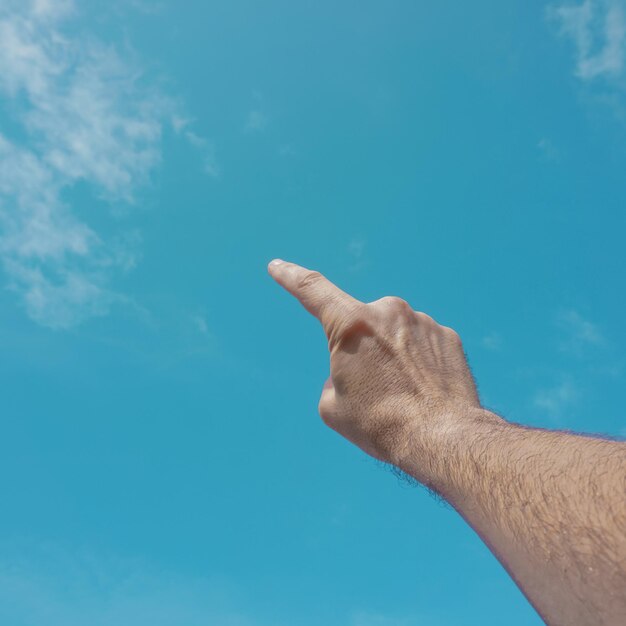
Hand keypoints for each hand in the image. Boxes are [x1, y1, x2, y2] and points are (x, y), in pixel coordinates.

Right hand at [268, 260, 483, 483]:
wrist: (442, 438)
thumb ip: (333, 377)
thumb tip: (354, 371)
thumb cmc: (380, 424)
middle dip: (361, 349)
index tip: (277, 266)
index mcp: (351, 324)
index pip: (312, 290)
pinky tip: (425, 390)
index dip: (290, 276)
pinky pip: (422, 343)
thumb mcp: (333, 407)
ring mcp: (422, 321)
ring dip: (392, 356)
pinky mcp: (447, 336)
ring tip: (403, 395)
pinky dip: (418, 363)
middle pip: (361, 325)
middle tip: (373, 387)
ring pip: (394, 335)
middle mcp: (387, 312)